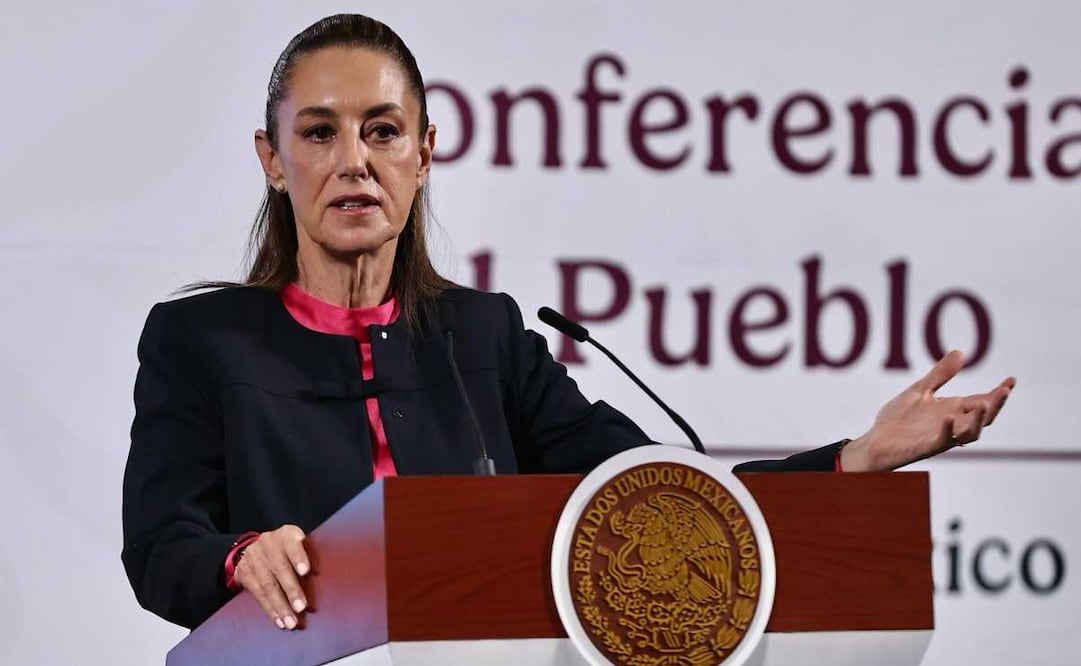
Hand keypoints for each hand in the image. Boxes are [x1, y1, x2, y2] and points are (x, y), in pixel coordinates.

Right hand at [234, 524, 310, 629]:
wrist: (254, 548)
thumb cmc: (288, 549)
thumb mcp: (298, 544)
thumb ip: (310, 556)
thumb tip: (327, 579)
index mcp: (287, 534)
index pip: (292, 543)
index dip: (299, 557)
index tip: (306, 572)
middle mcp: (268, 544)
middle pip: (280, 568)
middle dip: (291, 590)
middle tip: (301, 608)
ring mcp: (254, 558)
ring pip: (267, 585)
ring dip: (281, 607)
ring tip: (291, 622)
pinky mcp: (244, 573)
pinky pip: (258, 595)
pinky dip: (270, 610)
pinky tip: (279, 621)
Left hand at [841, 350, 1014, 471]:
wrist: (876, 441)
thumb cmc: (898, 419)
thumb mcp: (920, 391)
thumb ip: (940, 375)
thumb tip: (961, 351)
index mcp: (952, 409)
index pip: (982, 400)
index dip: (998, 392)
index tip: (1012, 380)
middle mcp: (952, 424)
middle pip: (982, 417)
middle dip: (996, 405)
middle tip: (1005, 391)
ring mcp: (941, 437)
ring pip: (970, 433)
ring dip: (978, 420)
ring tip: (985, 405)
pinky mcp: (926, 447)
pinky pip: (942, 441)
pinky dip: (947, 429)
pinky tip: (948, 416)